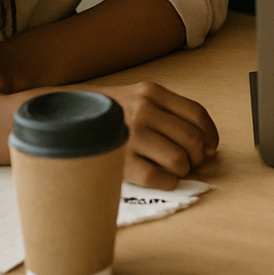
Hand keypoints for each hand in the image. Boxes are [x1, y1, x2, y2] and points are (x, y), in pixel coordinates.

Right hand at [99, 82, 219, 189]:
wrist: (62, 119)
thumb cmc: (107, 113)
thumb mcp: (137, 97)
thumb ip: (166, 110)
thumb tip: (203, 139)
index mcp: (151, 92)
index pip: (196, 113)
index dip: (210, 134)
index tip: (211, 147)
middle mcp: (143, 110)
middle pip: (192, 138)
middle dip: (198, 156)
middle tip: (192, 162)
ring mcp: (130, 135)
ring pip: (178, 159)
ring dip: (183, 170)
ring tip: (175, 170)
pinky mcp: (118, 160)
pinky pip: (156, 177)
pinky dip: (167, 182)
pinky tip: (162, 179)